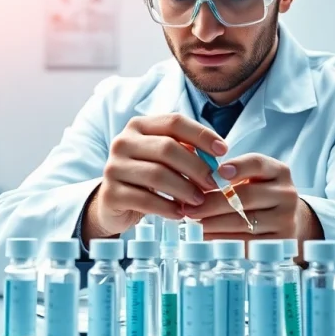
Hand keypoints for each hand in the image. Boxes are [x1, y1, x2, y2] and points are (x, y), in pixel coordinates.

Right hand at [82, 113, 226, 241]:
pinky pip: (145, 200)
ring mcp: (114, 168)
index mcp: (138, 126)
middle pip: (167, 148)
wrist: (114, 203)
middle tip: (212, 183)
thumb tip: (216, 156)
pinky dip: (168, 208)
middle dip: (195, 167)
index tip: (223, 151)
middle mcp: (122, 142)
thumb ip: (185, 151)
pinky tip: (180, 213)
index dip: (201, 135)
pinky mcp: (111, 194)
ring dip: (184, 189)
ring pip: (157, 175)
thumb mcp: (163, 158)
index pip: (174, 122)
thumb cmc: (146, 177)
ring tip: (199, 200)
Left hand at [186, 153, 322, 243]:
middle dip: (212, 203)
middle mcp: (286, 194)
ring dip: (213, 224)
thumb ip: (231, 174)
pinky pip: (246, 242)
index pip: (257, 164)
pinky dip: (222, 240)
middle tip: (188, 208)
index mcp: (278, 172)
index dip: (237, 166)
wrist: (288, 219)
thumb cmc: (260, 194)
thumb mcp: (253, 177)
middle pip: (246, 196)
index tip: (216, 172)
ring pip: (244, 222)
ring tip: (192, 224)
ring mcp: (285, 220)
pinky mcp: (280, 243)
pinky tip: (205, 237)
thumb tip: (196, 182)